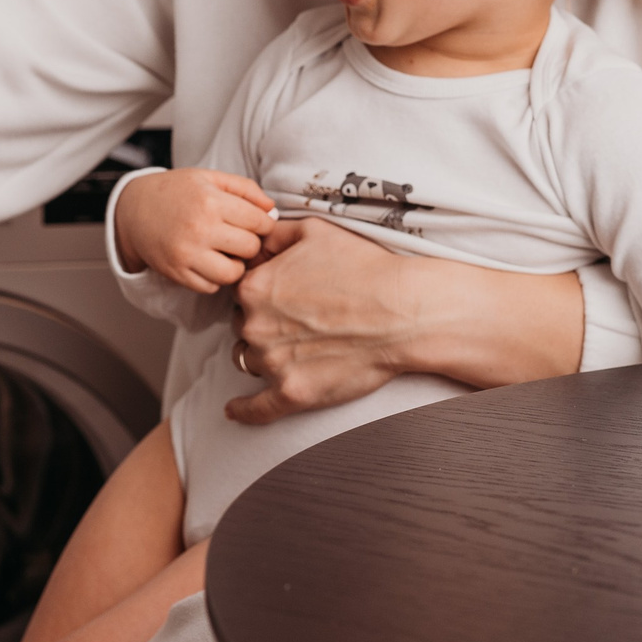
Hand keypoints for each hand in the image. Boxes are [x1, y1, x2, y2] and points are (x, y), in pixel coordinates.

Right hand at [113, 169, 276, 293]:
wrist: (134, 210)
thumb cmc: (176, 192)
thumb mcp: (209, 178)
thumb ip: (244, 188)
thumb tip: (271, 210)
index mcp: (210, 201)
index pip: (259, 222)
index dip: (263, 223)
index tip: (254, 222)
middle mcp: (199, 229)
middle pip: (250, 248)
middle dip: (250, 243)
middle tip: (238, 236)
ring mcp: (186, 254)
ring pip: (234, 274)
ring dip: (235, 265)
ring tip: (226, 252)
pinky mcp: (177, 273)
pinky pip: (211, 286)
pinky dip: (214, 277)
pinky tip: (208, 261)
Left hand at [225, 220, 585, 424]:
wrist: (405, 312)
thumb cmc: (366, 269)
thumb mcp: (314, 230)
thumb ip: (274, 234)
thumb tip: (256, 240)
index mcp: (254, 287)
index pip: (240, 292)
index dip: (262, 293)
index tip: (284, 295)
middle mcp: (254, 325)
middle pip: (244, 326)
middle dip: (265, 323)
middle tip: (301, 319)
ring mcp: (272, 362)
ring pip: (252, 360)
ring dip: (268, 355)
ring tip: (301, 347)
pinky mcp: (293, 393)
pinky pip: (257, 409)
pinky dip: (245, 411)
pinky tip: (236, 411)